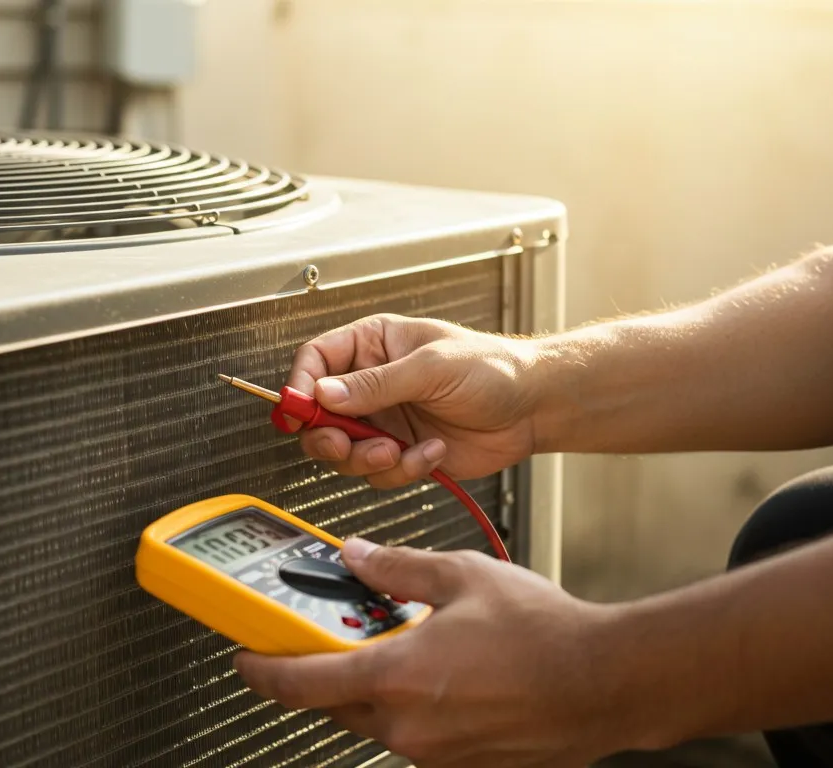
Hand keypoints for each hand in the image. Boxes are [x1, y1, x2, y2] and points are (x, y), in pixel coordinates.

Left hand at [234, 539, 625, 767]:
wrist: (607, 682)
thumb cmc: (546, 634)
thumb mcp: (461, 576)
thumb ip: (398, 567)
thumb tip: (358, 557)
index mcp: (396, 679)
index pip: (300, 682)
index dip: (262, 669)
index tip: (245, 658)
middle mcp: (408, 728)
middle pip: (334, 704)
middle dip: (322, 672)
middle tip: (327, 640)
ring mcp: (436, 755)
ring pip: (376, 722)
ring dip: (374, 689)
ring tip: (405, 649)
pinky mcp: (462, 767)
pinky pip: (416, 737)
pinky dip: (413, 708)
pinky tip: (445, 678)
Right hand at [287, 314, 539, 487]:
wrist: (533, 408)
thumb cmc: (492, 368)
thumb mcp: (431, 367)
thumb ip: (375, 383)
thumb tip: (323, 393)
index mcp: (372, 345)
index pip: (315, 361)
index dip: (299, 386)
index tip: (299, 411)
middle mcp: (371, 383)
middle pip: (318, 415)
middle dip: (329, 435)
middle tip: (346, 443)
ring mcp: (384, 421)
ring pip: (343, 451)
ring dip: (367, 458)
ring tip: (399, 450)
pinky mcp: (400, 452)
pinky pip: (377, 473)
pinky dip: (401, 470)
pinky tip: (431, 452)